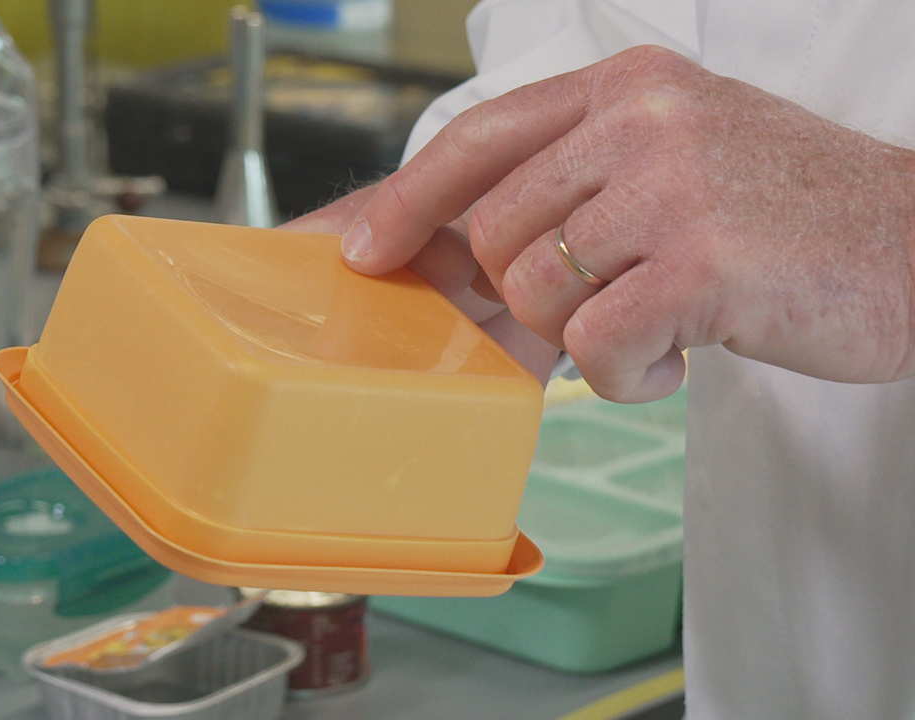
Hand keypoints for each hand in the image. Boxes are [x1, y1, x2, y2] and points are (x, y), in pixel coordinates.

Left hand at [336, 45, 914, 401]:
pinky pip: (595, 344)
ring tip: (654, 327)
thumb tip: (471, 240)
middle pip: (498, 232)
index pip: (481, 136)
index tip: (368, 250)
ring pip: (538, 289)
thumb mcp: (681, 155)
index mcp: (630, 86)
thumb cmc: (792, 217)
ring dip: (583, 337)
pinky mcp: (702, 262)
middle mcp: (644, 120)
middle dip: (531, 296)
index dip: (411, 199)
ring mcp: (673, 185)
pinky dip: (623, 373)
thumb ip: (584, 177)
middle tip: (601, 309)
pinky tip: (676, 357)